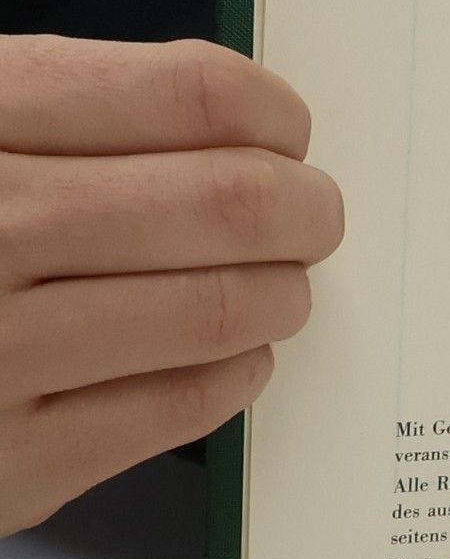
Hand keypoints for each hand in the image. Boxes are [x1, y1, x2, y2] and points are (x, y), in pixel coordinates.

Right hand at [0, 34, 343, 535]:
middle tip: (312, 216)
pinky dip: (237, 372)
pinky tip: (229, 353)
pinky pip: (184, 407)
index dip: (271, 112)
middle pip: (231, 203)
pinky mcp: (14, 463)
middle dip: (304, 209)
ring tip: (275, 285)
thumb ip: (83, 111)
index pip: (190, 95)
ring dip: (281, 294)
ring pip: (223, 309)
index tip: (286, 132)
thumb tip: (251, 123)